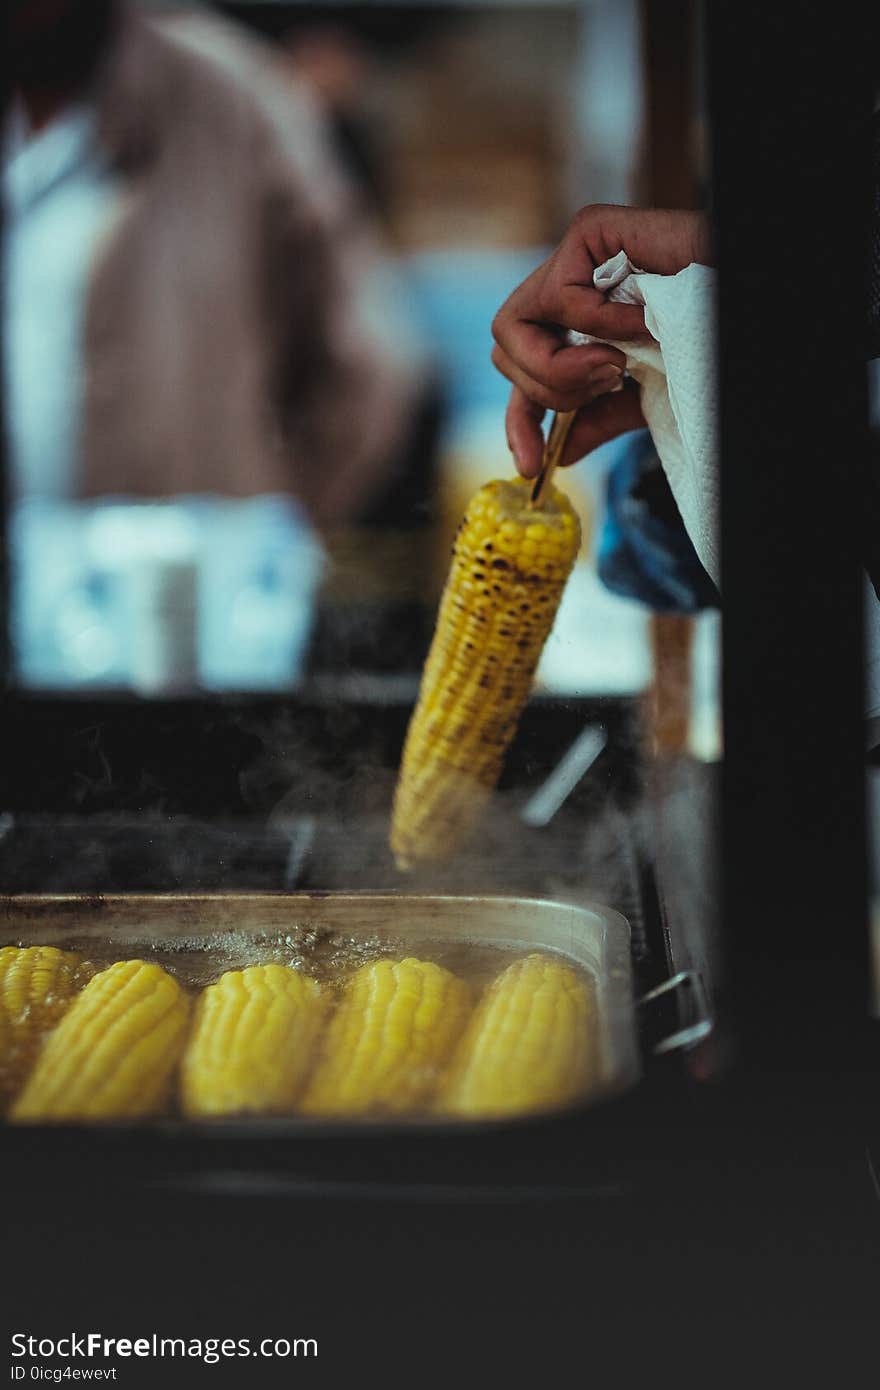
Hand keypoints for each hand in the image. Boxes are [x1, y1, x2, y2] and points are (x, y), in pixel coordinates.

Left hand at [491, 204, 710, 476]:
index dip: (519, 421)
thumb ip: (595, 419)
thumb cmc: (698, 342)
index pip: (520, 372)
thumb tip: (557, 456)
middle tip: (604, 386)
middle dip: (546, 389)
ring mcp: (571, 258)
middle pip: (504, 351)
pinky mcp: (588, 231)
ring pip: (510, 327)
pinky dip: (598, 324)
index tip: (531, 467)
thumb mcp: (640, 395)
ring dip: (564, 365)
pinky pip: (559, 296)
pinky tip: (640, 322)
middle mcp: (563, 287)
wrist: (738, 306)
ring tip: (619, 361)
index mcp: (572, 325)